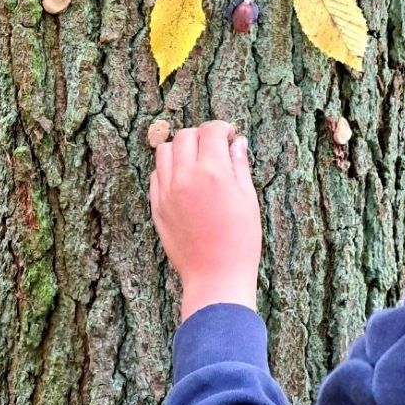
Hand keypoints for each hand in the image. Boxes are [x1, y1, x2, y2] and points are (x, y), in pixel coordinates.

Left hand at [150, 120, 261, 320]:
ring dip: (180, 149)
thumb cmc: (240, 240)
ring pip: (164, 150)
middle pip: (185, 135)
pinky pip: (156, 174)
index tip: (230, 136)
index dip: (223, 128)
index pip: (211, 130)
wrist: (216, 277)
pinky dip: (168, 169)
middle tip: (214, 148)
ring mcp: (167, 192)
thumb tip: (238, 142)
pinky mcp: (157, 207)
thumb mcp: (248, 199)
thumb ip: (239, 165)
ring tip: (195, 161)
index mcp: (213, 172)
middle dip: (201, 135)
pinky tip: (183, 179)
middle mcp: (186, 177)